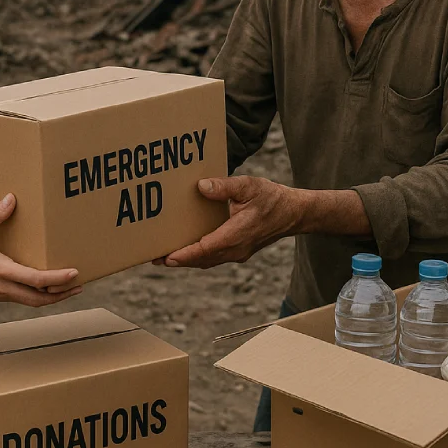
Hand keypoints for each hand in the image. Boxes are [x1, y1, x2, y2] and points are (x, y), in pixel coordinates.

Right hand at [0, 194, 83, 306]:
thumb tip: (12, 198)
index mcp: (1, 271)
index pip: (37, 280)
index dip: (59, 279)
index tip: (75, 274)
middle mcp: (1, 287)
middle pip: (38, 299)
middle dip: (61, 295)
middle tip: (79, 287)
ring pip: (29, 301)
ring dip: (48, 297)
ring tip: (65, 289)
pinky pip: (18, 298)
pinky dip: (33, 295)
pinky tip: (39, 286)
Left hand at [158, 176, 296, 268]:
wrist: (294, 213)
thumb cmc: (272, 197)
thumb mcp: (249, 186)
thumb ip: (224, 187)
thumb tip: (201, 186)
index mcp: (236, 235)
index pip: (205, 249)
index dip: (184, 254)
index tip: (167, 258)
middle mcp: (236, 249)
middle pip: (201, 259)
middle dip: (178, 260)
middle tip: (153, 258)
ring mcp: (238, 253)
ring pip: (207, 261)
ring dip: (186, 260)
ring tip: (164, 256)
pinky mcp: (238, 251)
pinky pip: (214, 257)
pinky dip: (198, 256)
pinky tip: (186, 249)